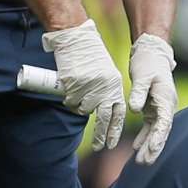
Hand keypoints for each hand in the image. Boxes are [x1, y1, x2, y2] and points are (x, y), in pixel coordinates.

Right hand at [42, 19, 124, 151]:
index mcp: (115, 87)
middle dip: (101, 136)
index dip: (114, 131)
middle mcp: (105, 89)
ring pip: (83, 110)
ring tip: (77, 97)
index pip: (118, 114)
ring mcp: (90, 88)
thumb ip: (107, 92)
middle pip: (104, 119)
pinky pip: (71, 101)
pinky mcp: (75, 85)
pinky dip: (69, 100)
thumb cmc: (92, 58)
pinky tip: (69, 90)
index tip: (110, 144)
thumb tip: (101, 112)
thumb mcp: (106, 75)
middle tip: (99, 147)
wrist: (78, 40)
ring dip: (79, 109)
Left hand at [128, 33, 177, 164]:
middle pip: (162, 131)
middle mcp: (166, 106)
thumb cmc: (148, 63)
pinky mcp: (153, 108)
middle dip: (154, 148)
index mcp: (166, 99)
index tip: (152, 148)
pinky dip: (143, 137)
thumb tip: (135, 110)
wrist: (151, 54)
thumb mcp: (142, 76)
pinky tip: (135, 147)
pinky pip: (149, 126)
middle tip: (144, 162)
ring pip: (156, 131)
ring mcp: (160, 108)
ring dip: (148, 146)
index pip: (164, 122)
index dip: (158, 137)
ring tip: (140, 162)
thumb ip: (139, 92)